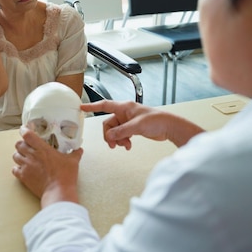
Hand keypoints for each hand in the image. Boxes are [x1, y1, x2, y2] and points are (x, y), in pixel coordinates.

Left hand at [12, 127, 82, 207]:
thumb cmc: (65, 176)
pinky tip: (23, 169)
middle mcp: (32, 155)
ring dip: (19, 155)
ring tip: (25, 157)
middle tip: (27, 146)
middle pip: (18, 144)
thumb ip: (75, 153)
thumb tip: (79, 150)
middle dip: (21, 144)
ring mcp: (26, 166)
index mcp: (42, 148)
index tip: (25, 129)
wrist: (58, 192)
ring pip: (15, 156)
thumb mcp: (73, 162)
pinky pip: (14, 170)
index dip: (24, 130)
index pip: (27, 134)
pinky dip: (17, 168)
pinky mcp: (23, 177)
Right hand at [81, 100, 203, 148]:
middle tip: (114, 145)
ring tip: (124, 146)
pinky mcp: (132, 128)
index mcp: (124, 107)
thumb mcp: (137, 126)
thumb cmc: (157, 120)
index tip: (81, 107)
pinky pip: (121, 135)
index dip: (92, 106)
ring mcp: (128, 121)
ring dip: (117, 139)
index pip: (104, 105)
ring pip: (115, 131)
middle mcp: (125, 113)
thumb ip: (121, 131)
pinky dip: (123, 141)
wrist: (170, 127)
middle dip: (110, 135)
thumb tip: (109, 136)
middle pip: (108, 124)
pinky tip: (129, 145)